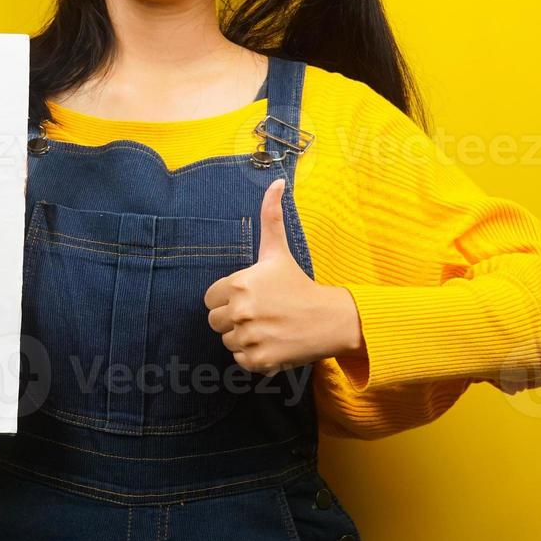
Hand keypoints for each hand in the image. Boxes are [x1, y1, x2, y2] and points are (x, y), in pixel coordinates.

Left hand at [204, 178, 364, 375]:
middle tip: (261, 313)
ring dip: (245, 337)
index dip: (228, 298)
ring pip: (228, 341)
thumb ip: (271, 215)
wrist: (331, 319)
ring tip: (269, 327)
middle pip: (215, 322)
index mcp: (240, 284)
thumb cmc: (299, 283)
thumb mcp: (278, 251)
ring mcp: (250, 337)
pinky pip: (239, 360)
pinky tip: (273, 342)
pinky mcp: (259, 360)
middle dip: (234, 319)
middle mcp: (241, 311)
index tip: (251, 297)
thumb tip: (276, 180)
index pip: (210, 299)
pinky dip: (254, 355)